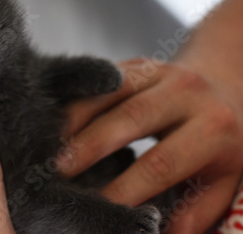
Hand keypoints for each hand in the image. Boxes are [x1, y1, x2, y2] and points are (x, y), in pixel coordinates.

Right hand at [57, 58, 242, 232]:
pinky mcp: (136, 63)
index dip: (127, 186)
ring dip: (75, 117)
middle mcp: (187, 92)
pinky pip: (100, 78)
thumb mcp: (222, 180)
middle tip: (60, 170)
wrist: (220, 88)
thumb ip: (196, 211)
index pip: (162, 162)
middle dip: (90, 145)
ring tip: (51, 144)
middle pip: (131, 118)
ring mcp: (159, 71)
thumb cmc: (218, 143)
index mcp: (212, 128)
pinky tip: (57, 118)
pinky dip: (76, 98)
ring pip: (109, 91)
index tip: (100, 205)